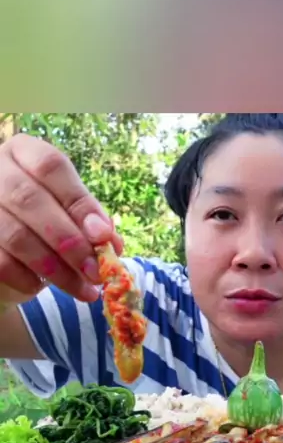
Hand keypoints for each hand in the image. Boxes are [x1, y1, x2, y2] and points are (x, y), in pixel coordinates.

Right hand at [0, 134, 123, 305]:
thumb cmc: (44, 223)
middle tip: (96, 271)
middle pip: (29, 200)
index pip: (50, 166)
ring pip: (16, 236)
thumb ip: (90, 222)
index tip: (103, 236)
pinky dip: (27, 280)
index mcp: (23, 153)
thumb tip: (111, 243)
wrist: (6, 249)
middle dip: (69, 241)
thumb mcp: (70, 213)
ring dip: (56, 269)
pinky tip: (43, 288)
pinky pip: (1, 263)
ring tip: (84, 290)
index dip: (79, 202)